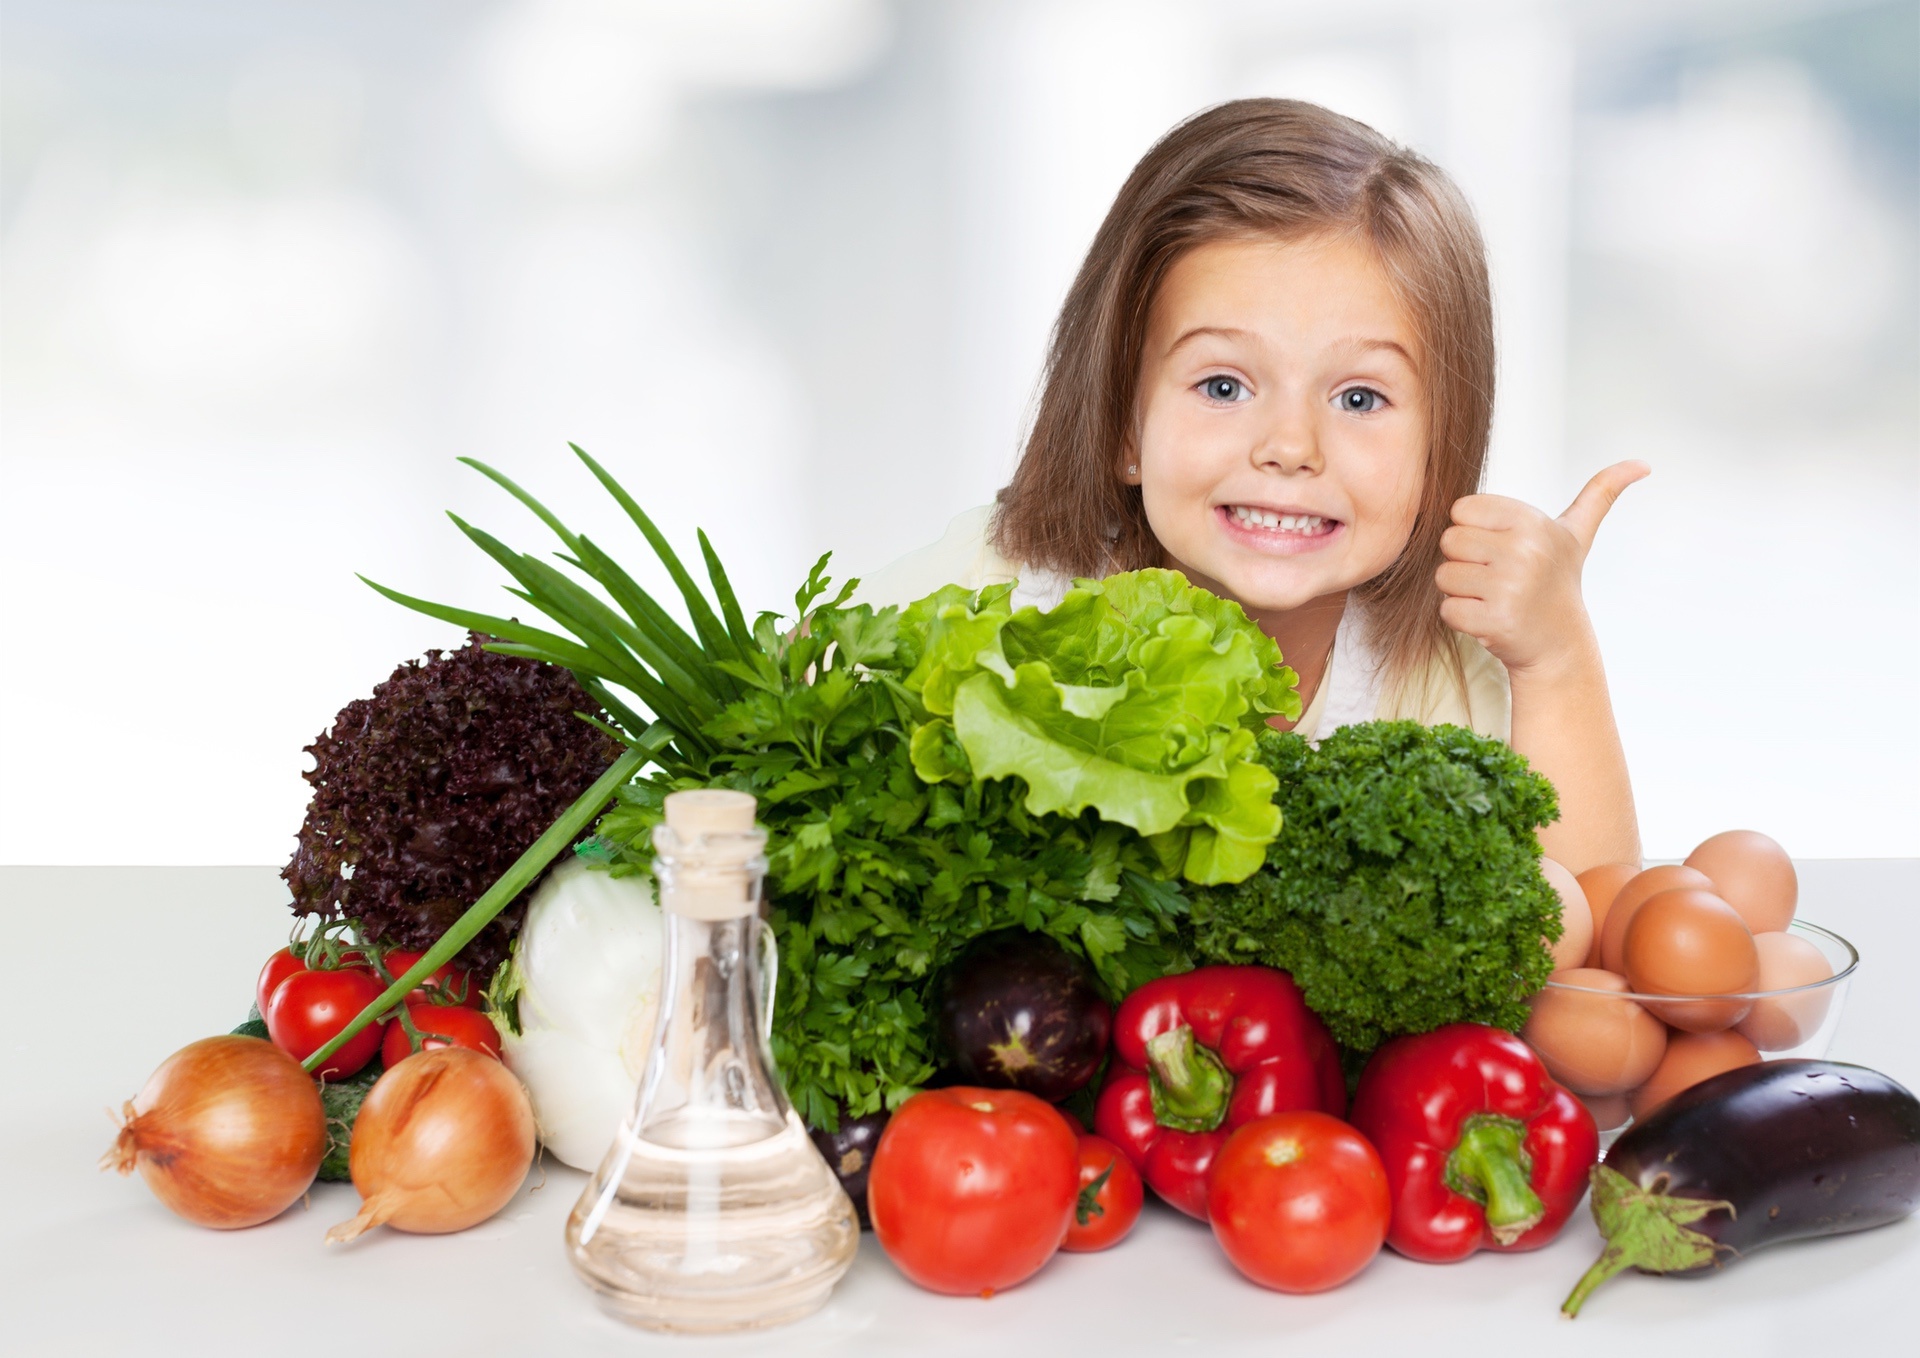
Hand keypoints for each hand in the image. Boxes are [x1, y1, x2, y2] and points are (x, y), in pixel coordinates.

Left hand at [1435, 462, 1647, 675]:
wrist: (1560, 644)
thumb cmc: (1556, 582)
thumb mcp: (1576, 534)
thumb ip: (1599, 493)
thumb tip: (1642, 463)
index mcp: (1533, 523)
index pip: (1462, 510)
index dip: (1475, 532)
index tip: (1502, 549)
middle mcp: (1524, 551)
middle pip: (1449, 542)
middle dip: (1466, 562)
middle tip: (1497, 578)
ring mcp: (1509, 587)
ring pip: (1444, 576)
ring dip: (1462, 592)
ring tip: (1494, 598)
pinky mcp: (1494, 621)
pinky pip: (1446, 610)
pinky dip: (1461, 619)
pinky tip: (1489, 619)